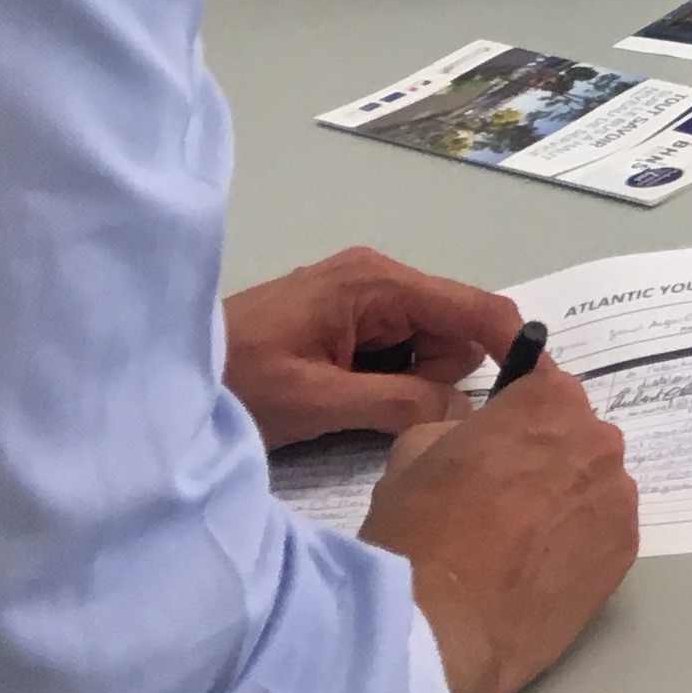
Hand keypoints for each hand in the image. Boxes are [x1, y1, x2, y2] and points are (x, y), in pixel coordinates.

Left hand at [221, 248, 521, 448]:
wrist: (156, 374)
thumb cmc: (235, 381)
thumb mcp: (317, 401)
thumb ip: (399, 403)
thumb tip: (467, 414)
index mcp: (377, 283)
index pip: (475, 307)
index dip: (511, 346)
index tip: (535, 397)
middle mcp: (378, 278)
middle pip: (458, 327)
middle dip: (440, 373)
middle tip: (386, 407)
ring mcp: (362, 296)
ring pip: (431, 342)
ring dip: (412, 380)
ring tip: (355, 404)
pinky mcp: (346, 317)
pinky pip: (401, 347)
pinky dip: (392, 376)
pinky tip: (350, 396)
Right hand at [362, 365, 636, 692]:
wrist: (440, 628)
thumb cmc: (418, 532)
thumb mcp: (413, 455)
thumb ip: (454, 426)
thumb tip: (474, 431)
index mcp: (550, 402)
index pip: (543, 383)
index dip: (519, 407)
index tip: (504, 427)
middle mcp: (599, 441)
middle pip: (574, 436)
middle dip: (544, 454)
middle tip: (499, 494)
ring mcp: (619, 498)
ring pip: (592, 484)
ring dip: (565, 498)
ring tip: (518, 541)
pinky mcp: (625, 552)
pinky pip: (603, 530)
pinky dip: (579, 541)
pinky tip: (539, 569)